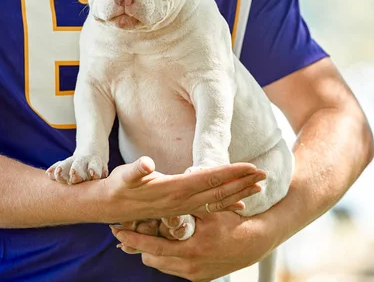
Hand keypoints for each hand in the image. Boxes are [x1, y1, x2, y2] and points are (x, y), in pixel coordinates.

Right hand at [99, 156, 265, 222]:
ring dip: (239, 192)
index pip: (210, 178)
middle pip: (220, 191)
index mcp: (175, 189)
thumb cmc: (117, 187)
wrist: (108, 207)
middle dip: (243, 182)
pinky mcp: (181, 209)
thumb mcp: (123, 176)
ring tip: (260, 187)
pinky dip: (227, 206)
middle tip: (265, 173)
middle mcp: (183, 201)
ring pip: (218, 201)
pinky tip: (240, 205)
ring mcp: (183, 207)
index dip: (232, 172)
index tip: (252, 166)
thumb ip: (135, 171)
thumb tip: (146, 165)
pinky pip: (209, 209)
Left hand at [110, 211, 276, 280]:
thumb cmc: (231, 222)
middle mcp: (189, 267)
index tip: (117, 232)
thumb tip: (168, 189)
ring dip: (156, 252)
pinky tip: (173, 245)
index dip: (133, 240)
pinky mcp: (199, 279)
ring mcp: (194, 275)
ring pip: (162, 265)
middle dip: (142, 247)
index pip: (152, 247)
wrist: (253, 244)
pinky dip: (170, 258)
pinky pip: (175, 269)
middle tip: (134, 232)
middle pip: (152, 259)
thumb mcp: (211, 211)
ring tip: (153, 237)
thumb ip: (188, 204)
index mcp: (190, 249)